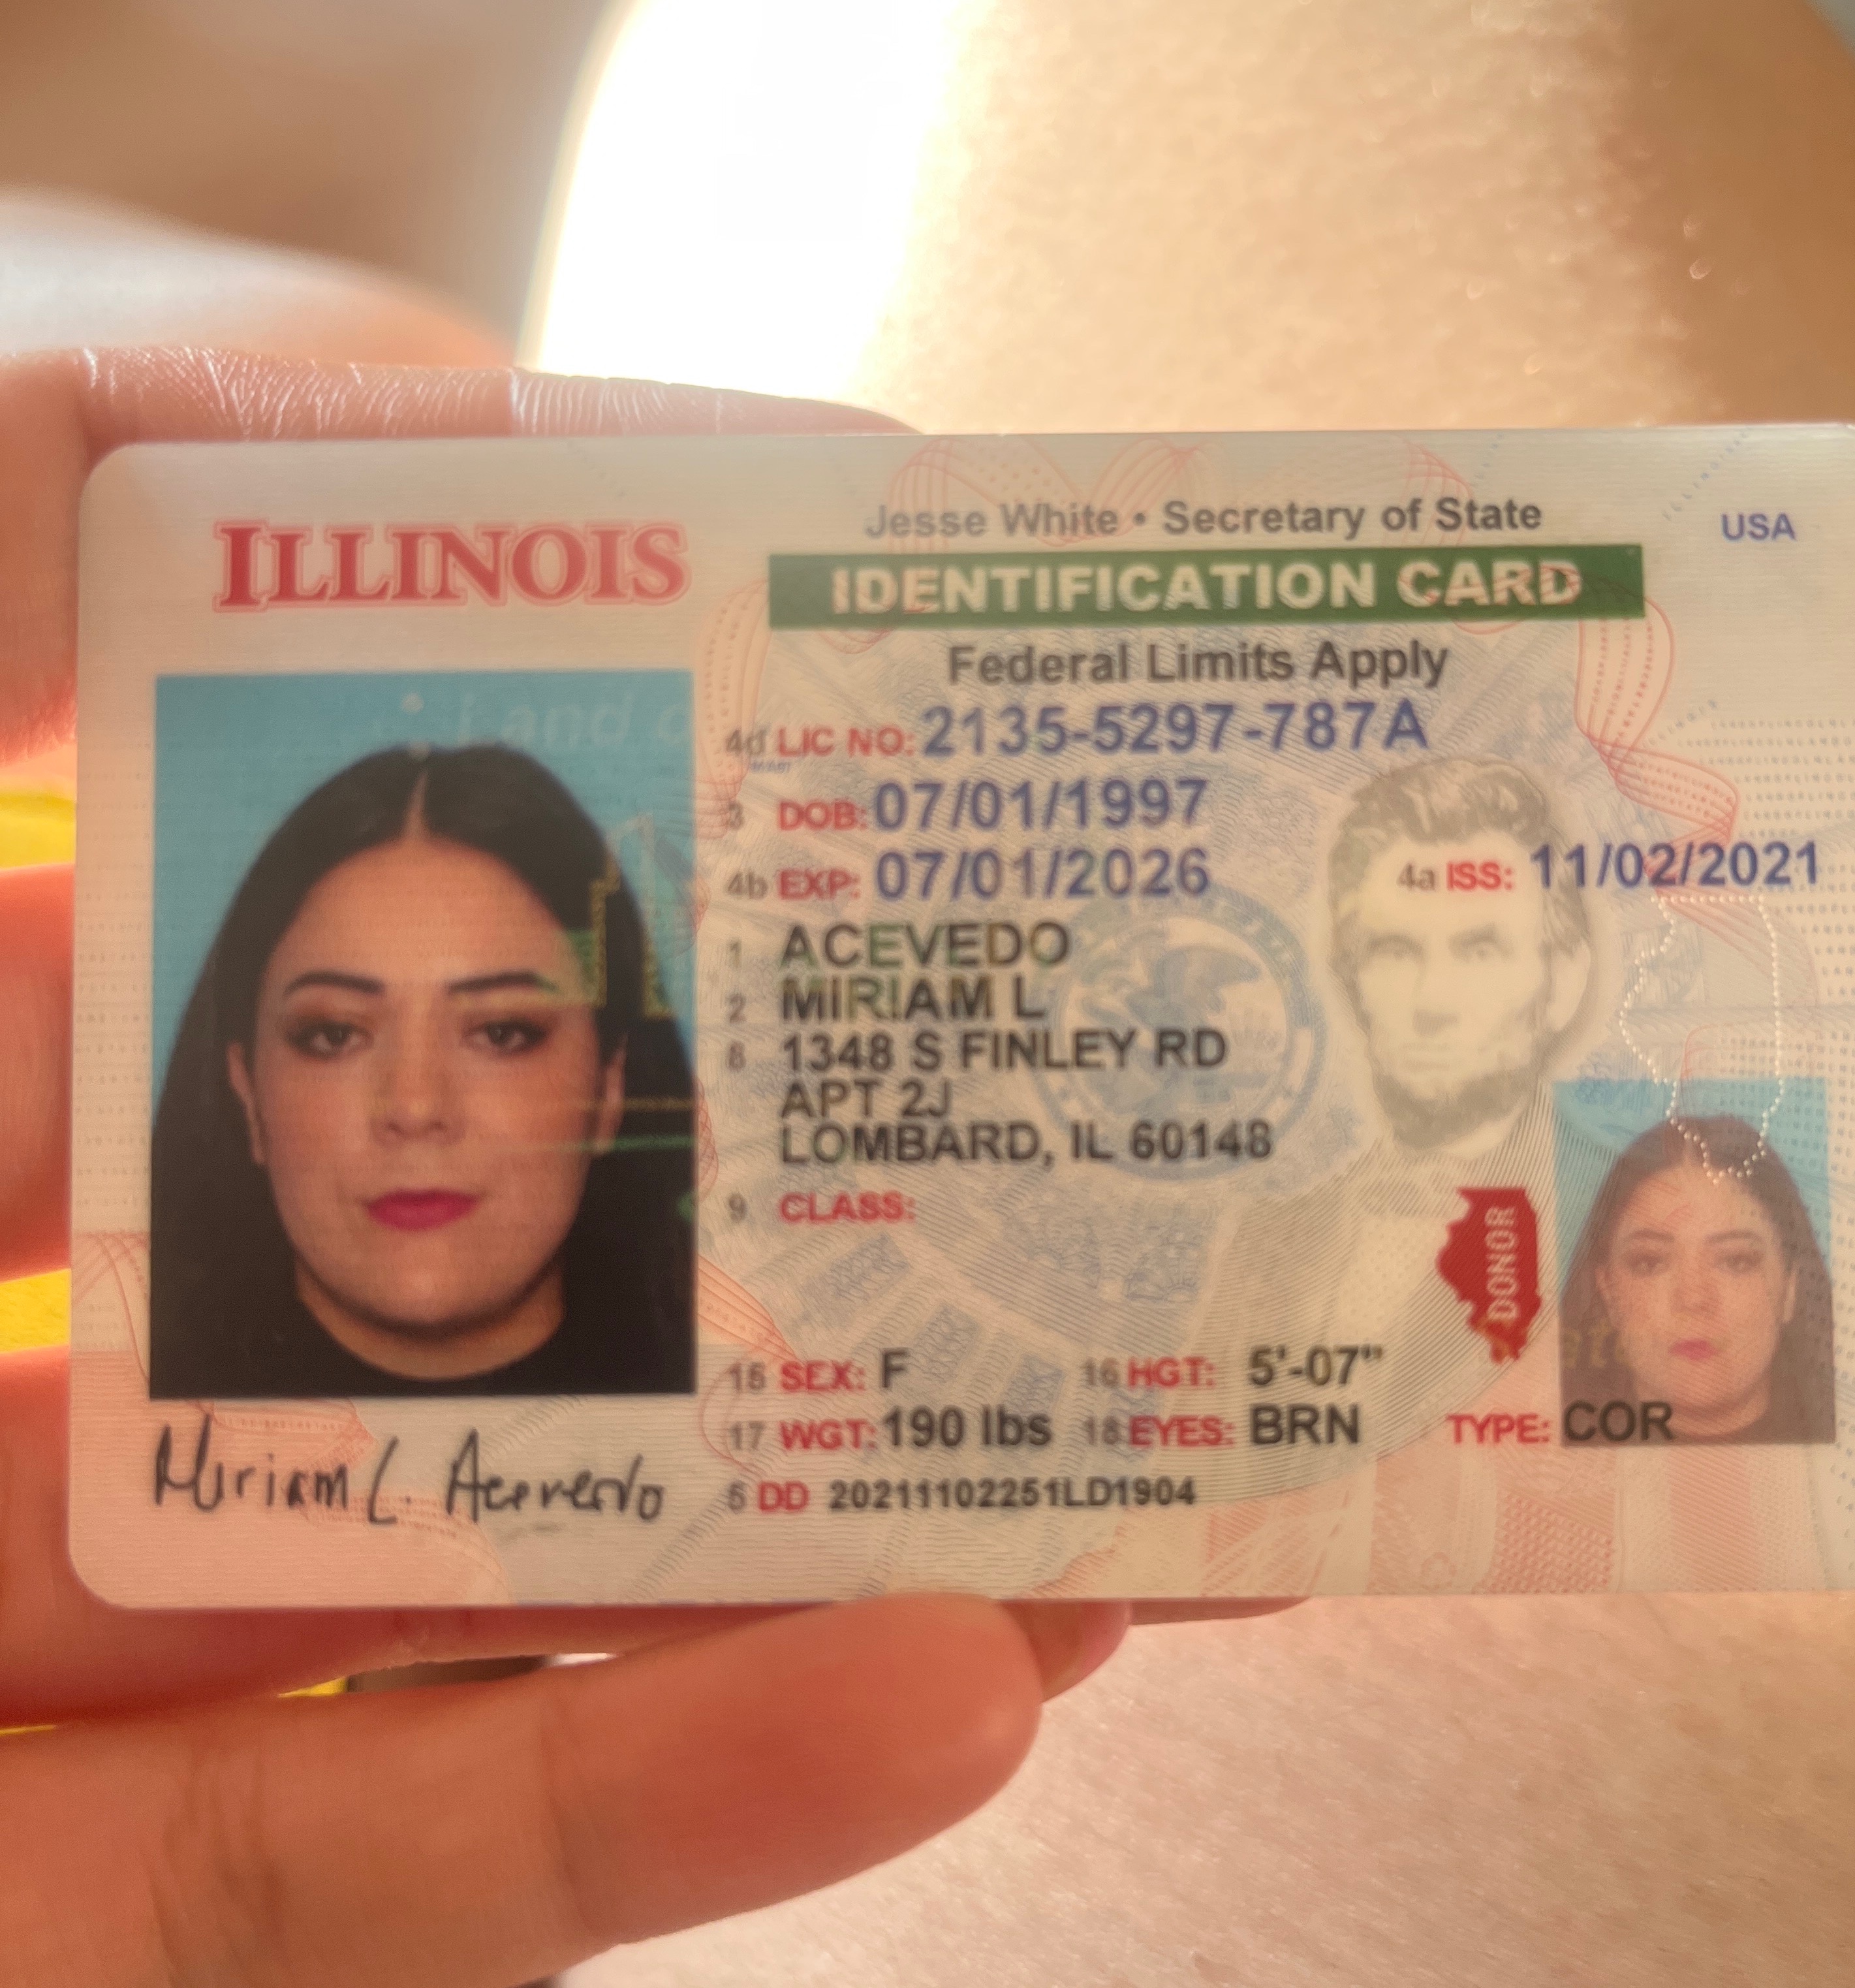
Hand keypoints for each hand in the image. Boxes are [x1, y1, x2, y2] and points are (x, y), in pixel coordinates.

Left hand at [0, 347, 1131, 1986]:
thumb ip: (19, 475)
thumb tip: (440, 392)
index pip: (383, 929)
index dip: (682, 854)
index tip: (949, 812)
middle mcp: (15, 1331)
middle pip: (516, 1305)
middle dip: (849, 1261)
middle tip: (1140, 1198)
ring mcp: (17, 1658)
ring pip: (513, 1612)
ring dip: (859, 1557)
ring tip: (1154, 1492)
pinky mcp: (24, 1924)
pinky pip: (373, 1871)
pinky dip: (660, 1787)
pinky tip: (951, 1692)